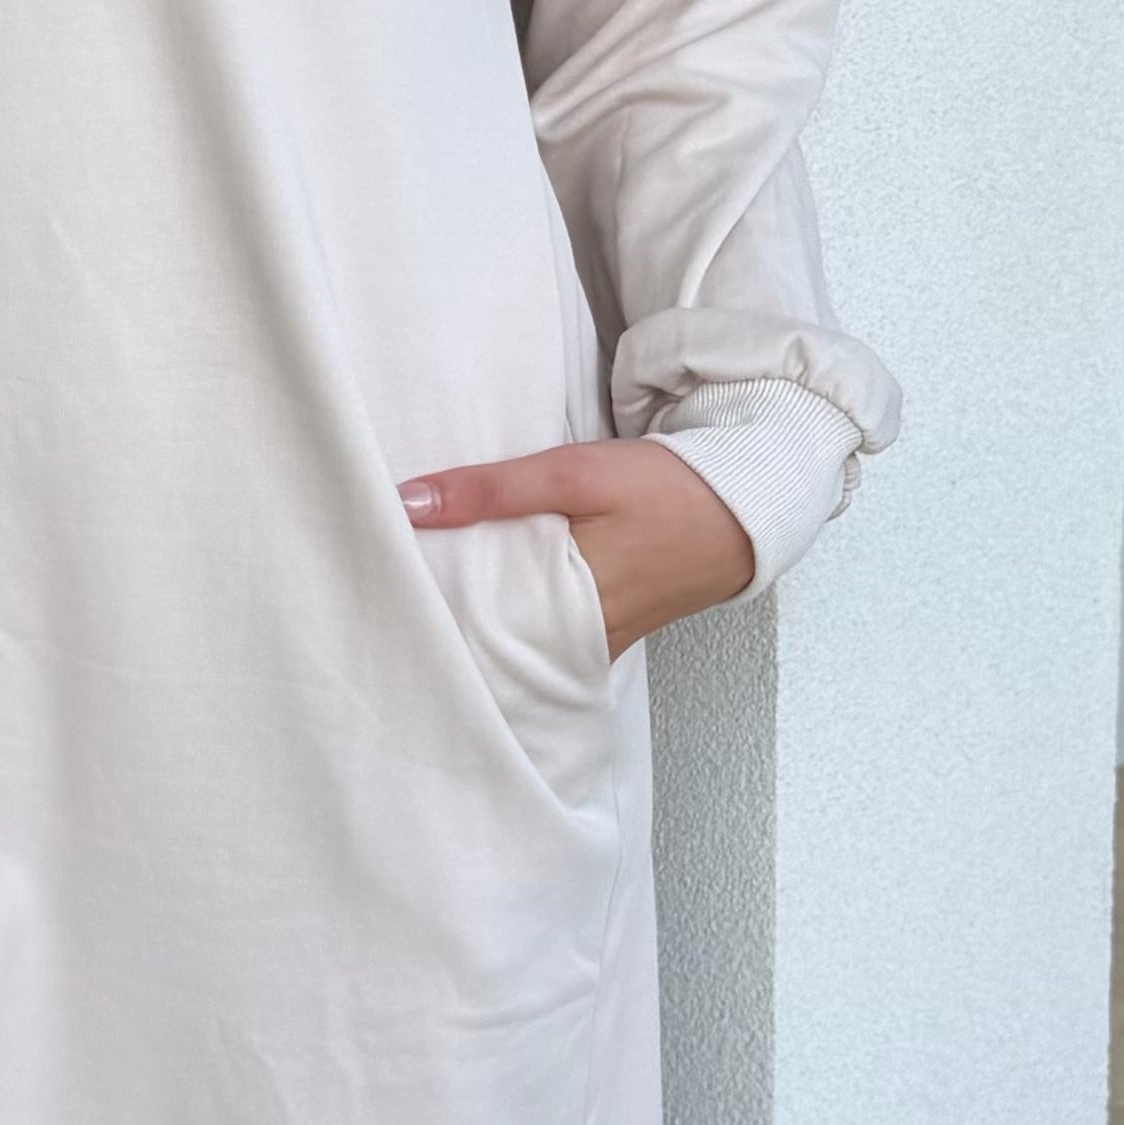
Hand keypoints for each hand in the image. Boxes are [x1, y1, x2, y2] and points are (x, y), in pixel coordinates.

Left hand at [398, 435, 753, 658]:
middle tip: (381, 617)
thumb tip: (408, 501)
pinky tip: (484, 606)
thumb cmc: (666, 490)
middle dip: (443, 635)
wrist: (746, 506)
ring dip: (479, 630)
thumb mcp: (574, 474)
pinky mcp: (610, 632)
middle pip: (492, 650)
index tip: (377, 611)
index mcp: (567, 610)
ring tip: (419, 609)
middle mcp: (579, 643)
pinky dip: (516, 626)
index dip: (426, 628)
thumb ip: (491, 489)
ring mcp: (598, 644)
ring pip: (520, 648)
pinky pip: (549, 641)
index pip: (475, 638)